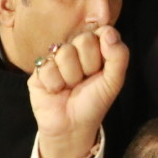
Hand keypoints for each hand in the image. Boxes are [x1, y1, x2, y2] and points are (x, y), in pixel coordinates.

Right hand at [29, 26, 128, 157]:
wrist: (73, 127)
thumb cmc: (94, 102)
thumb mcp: (114, 81)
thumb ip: (119, 55)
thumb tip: (108, 31)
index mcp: (95, 48)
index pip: (102, 31)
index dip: (104, 50)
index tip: (102, 68)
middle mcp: (75, 49)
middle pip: (84, 39)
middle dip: (88, 65)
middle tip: (86, 80)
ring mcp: (56, 58)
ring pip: (65, 53)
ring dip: (71, 77)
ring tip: (71, 87)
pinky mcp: (39, 70)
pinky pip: (47, 67)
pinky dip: (55, 84)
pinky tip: (57, 91)